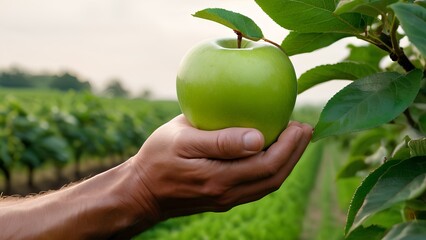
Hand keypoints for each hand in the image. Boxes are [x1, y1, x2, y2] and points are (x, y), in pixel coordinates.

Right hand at [130, 114, 311, 221]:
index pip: (267, 164)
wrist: (141, 191)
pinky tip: (273, 153)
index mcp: (220, 178)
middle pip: (274, 176)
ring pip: (267, 184)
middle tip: (305, 128)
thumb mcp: (181, 140)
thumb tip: (259, 137)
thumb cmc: (157, 157)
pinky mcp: (222, 199)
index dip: (289, 145)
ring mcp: (226, 199)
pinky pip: (256, 186)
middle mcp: (228, 193)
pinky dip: (271, 170)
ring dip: (287, 162)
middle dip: (295, 152)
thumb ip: (220, 140)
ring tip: (296, 140)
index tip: (299, 123)